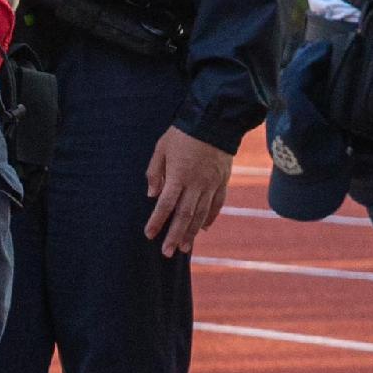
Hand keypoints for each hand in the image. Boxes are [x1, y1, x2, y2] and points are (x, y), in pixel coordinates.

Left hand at [141, 128, 237, 256]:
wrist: (215, 120)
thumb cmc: (183, 133)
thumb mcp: (161, 148)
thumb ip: (155, 172)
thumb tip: (152, 195)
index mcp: (178, 175)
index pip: (166, 204)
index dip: (157, 221)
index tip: (149, 235)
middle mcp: (196, 184)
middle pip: (184, 215)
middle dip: (174, 235)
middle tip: (167, 252)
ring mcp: (211, 184)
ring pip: (201, 214)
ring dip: (191, 233)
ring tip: (184, 248)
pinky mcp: (223, 182)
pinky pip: (217, 204)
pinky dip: (209, 218)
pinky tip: (202, 229)